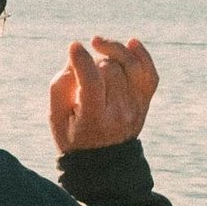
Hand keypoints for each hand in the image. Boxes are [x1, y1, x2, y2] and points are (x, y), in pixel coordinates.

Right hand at [50, 35, 159, 152]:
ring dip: (113, 51)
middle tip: (85, 67)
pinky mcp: (145, 103)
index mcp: (94, 120)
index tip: (74, 46)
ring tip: (99, 45)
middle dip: (94, 60)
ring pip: (130, 66)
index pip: (92, 83)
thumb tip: (76, 56)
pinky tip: (130, 42)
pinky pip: (150, 74)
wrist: (104, 162)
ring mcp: (136, 108)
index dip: (82, 60)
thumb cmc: (73, 135)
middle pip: (110, 69)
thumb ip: (61, 86)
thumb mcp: (57, 117)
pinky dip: (142, 55)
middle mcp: (119, 114)